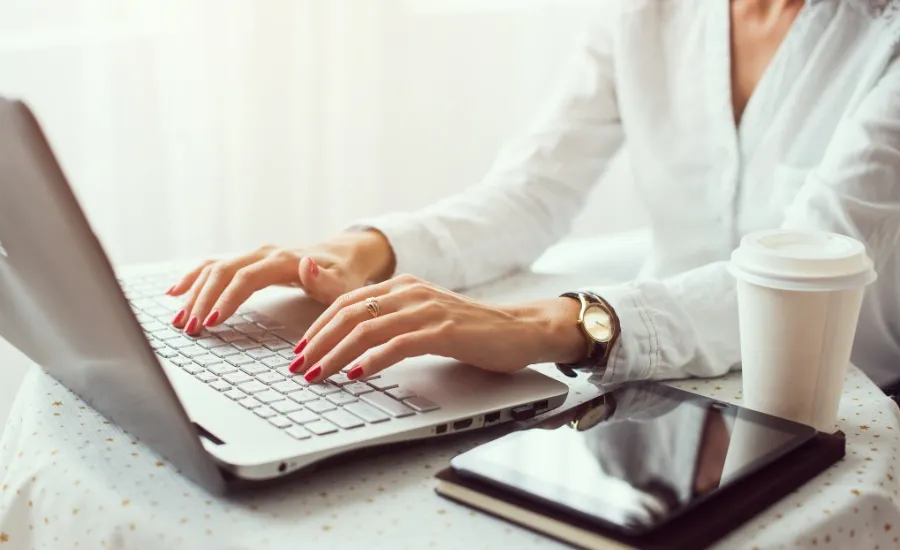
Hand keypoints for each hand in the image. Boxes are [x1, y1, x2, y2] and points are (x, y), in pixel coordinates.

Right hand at [167, 231, 393, 334]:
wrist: (346, 255)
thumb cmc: (345, 275)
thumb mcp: (344, 284)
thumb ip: (326, 281)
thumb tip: (306, 267)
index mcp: (285, 260)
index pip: (247, 277)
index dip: (227, 299)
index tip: (212, 322)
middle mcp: (265, 254)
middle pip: (224, 272)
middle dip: (203, 300)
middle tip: (190, 328)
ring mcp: (255, 256)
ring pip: (215, 269)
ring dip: (195, 292)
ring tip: (180, 320)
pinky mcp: (249, 262)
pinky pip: (215, 267)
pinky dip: (194, 278)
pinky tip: (176, 293)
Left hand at [288, 273, 586, 381]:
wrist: (519, 330)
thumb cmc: (470, 331)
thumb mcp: (424, 318)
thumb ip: (392, 323)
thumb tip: (352, 346)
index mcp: (402, 285)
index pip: (346, 302)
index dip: (318, 327)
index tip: (300, 351)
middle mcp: (410, 291)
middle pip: (349, 313)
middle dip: (318, 342)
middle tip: (299, 367)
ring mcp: (426, 309)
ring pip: (367, 328)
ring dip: (336, 354)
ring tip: (318, 374)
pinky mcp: (443, 330)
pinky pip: (398, 344)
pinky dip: (372, 360)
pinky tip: (357, 375)